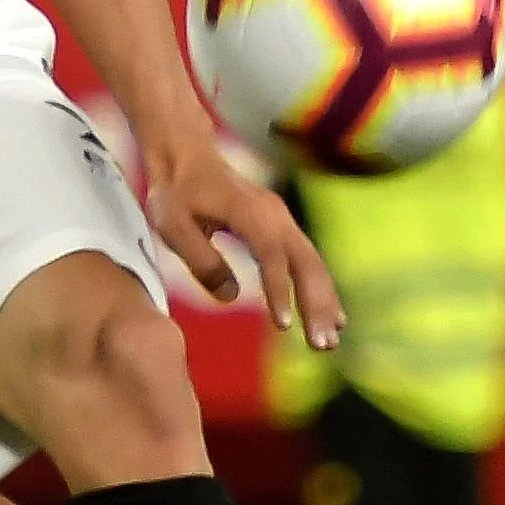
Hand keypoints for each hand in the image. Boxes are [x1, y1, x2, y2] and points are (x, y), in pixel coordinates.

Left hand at [144, 140, 345, 349]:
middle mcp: (275, 215)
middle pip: (305, 261)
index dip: (279, 289)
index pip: (271, 254)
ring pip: (312, 262)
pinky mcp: (282, 228)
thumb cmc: (177, 193)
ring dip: (324, 301)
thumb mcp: (172, 225)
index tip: (282, 325)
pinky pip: (307, 260)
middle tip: (323, 345)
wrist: (187, 158)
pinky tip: (332, 316)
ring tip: (331, 340)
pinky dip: (321, 288)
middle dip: (317, 304)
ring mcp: (282, 220)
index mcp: (248, 213)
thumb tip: (232, 296)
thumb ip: (200, 260)